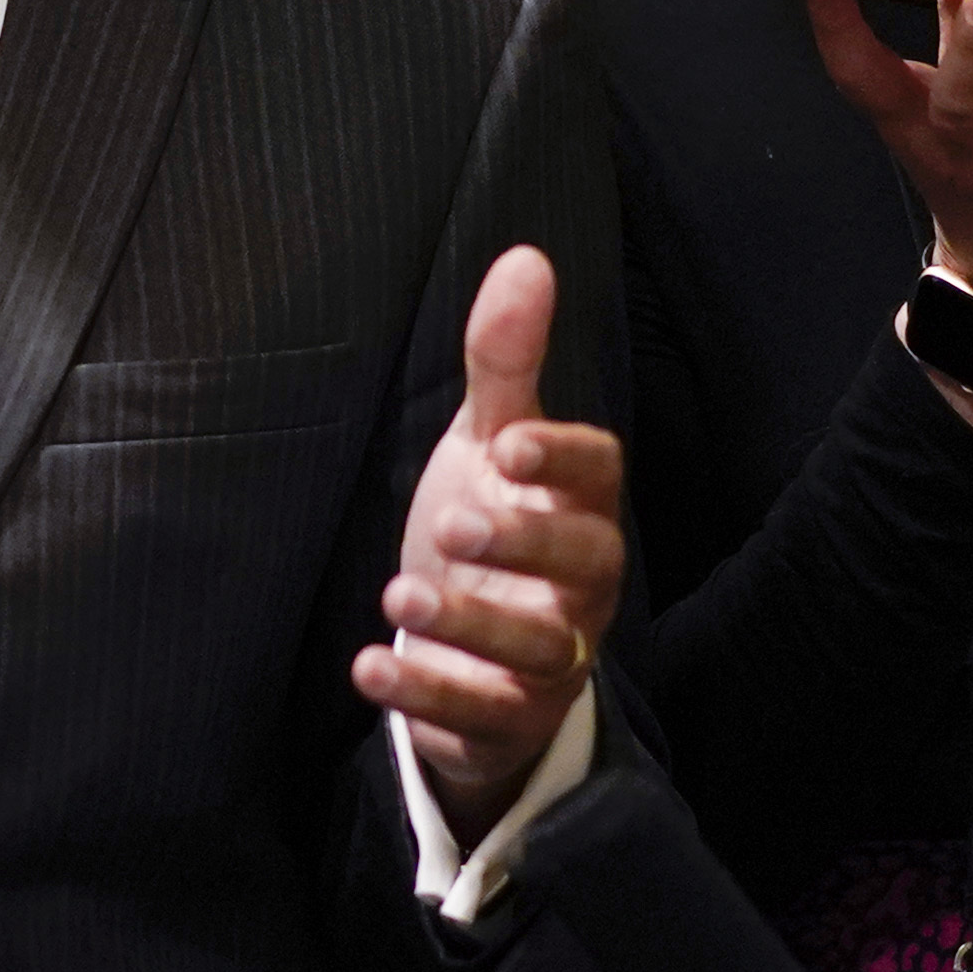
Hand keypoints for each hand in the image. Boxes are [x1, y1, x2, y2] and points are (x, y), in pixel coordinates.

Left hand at [353, 245, 622, 838]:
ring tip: (398, 592)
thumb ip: (505, 361)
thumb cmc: (492, 527)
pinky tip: (369, 664)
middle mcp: (580, 587)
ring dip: (469, 624)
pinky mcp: (504, 716)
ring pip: (539, 651)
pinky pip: (480, 714)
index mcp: (579, 507)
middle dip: (526, 546)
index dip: (566, 460)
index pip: (604, 476)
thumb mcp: (488, 442)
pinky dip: (426, 692)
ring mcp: (548, 659)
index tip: (511, 445)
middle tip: (453, 523)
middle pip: (589, 566)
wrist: (471, 649)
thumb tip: (526, 255)